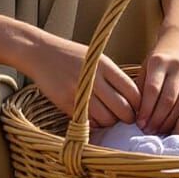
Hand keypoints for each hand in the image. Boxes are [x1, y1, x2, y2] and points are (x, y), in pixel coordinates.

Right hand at [18, 30, 139, 127]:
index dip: (138, 105)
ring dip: (109, 123)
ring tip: (106, 117)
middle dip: (127, 118)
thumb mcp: (96, 58)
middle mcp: (94, 79)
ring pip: (106, 119)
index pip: (133, 92)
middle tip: (124, 118)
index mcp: (105, 66)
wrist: (40, 53)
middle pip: (123, 109)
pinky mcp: (66, 104)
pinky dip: (94, 124)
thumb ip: (113, 77)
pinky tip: (92, 118)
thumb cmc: (71, 56)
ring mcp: (79, 93)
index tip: (136, 109)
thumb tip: (133, 101)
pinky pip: (88, 122)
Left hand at [137, 29, 178, 134]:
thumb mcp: (147, 65)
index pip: (152, 90)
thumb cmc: (161, 57)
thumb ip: (141, 86)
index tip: (139, 124)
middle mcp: (178, 66)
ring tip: (160, 131)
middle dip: (157, 119)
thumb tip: (136, 113)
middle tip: (149, 131)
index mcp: (159, 61)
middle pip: (168, 99)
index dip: (146, 109)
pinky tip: (178, 125)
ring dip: (170, 121)